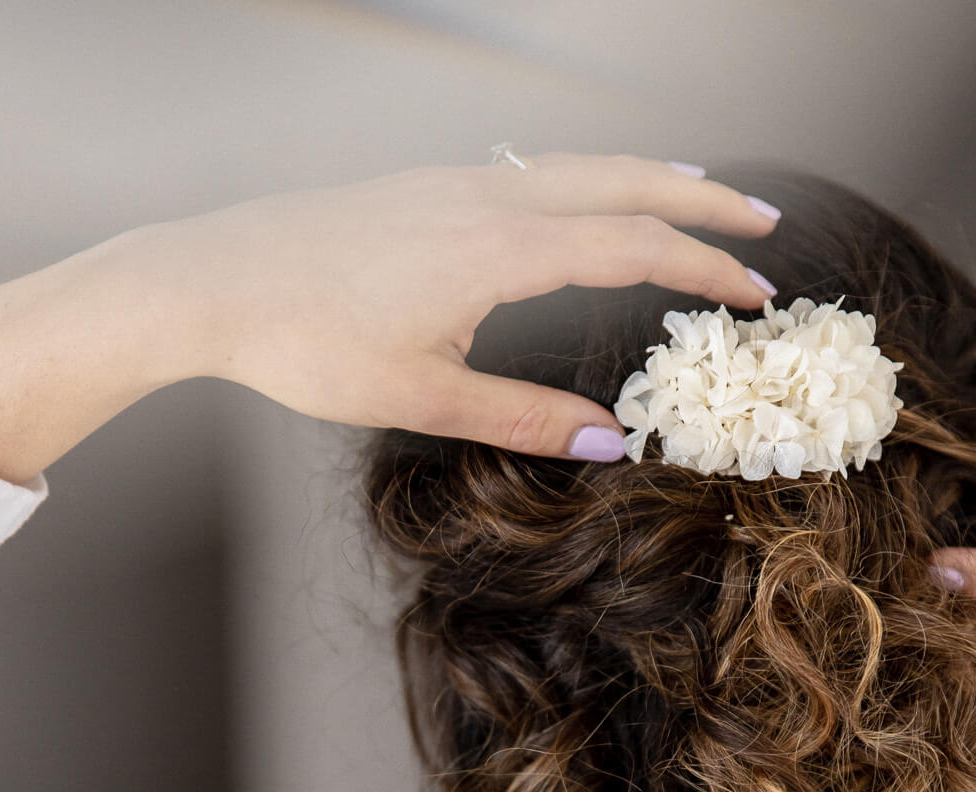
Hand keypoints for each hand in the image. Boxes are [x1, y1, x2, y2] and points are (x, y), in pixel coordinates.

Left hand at [153, 152, 780, 459]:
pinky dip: (592, 178)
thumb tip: (611, 443)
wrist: (212, 281)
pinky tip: (591, 199)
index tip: (756, 291)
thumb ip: (526, 418)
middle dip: (704, 201)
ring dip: (651, 178)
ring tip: (700, 196)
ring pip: (581, 165)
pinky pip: (536, 168)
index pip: (634, 246)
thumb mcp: (424, 395)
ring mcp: (456, 182)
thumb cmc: (308, 342)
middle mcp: (488, 199)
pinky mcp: (427, 186)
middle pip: (625, 183)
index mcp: (499, 251)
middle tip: (763, 220)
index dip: (705, 267)